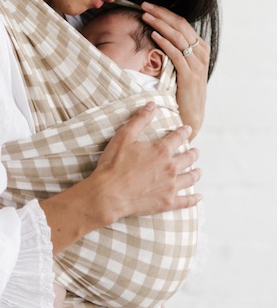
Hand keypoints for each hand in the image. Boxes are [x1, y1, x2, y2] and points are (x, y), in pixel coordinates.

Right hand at [87, 103, 201, 224]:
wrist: (109, 193)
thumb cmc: (114, 164)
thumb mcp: (124, 137)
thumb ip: (139, 120)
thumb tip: (152, 105)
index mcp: (161, 150)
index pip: (177, 137)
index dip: (183, 131)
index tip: (187, 129)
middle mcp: (170, 167)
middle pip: (188, 158)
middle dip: (193, 153)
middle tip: (195, 151)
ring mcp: (170, 186)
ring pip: (190, 178)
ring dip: (196, 173)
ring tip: (199, 171)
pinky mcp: (167, 202)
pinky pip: (185, 201)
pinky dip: (193, 199)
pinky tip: (198, 197)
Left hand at [141, 2, 209, 139]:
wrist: (190, 114)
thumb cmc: (182, 91)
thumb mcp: (181, 67)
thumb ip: (176, 51)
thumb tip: (159, 35)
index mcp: (200, 48)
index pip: (182, 23)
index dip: (165, 13)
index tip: (149, 6)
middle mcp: (201, 53)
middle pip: (180, 25)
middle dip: (161, 13)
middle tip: (144, 6)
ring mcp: (197, 63)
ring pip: (178, 37)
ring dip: (160, 24)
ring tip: (146, 17)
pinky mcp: (189, 75)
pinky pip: (176, 54)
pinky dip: (164, 43)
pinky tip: (153, 35)